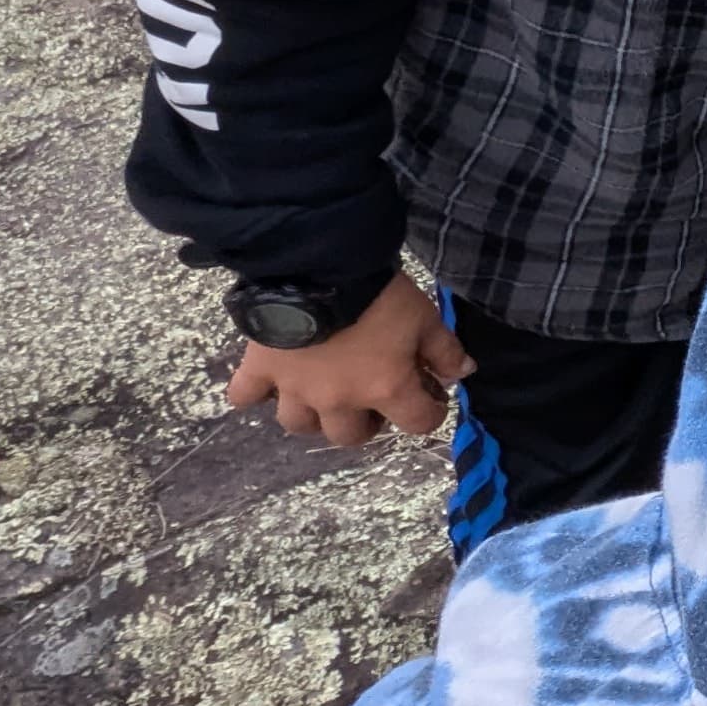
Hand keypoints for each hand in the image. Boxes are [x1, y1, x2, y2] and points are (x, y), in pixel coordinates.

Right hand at [221, 271, 471, 447]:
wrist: (319, 270)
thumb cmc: (380, 296)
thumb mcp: (426, 318)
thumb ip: (445, 350)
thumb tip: (462, 373)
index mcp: (384, 389)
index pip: (417, 423)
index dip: (430, 412)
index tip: (431, 397)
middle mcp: (337, 401)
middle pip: (350, 436)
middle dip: (366, 424)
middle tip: (371, 399)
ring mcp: (294, 390)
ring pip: (300, 425)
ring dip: (314, 417)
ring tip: (324, 395)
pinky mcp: (259, 371)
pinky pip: (244, 397)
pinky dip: (251, 395)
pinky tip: (263, 385)